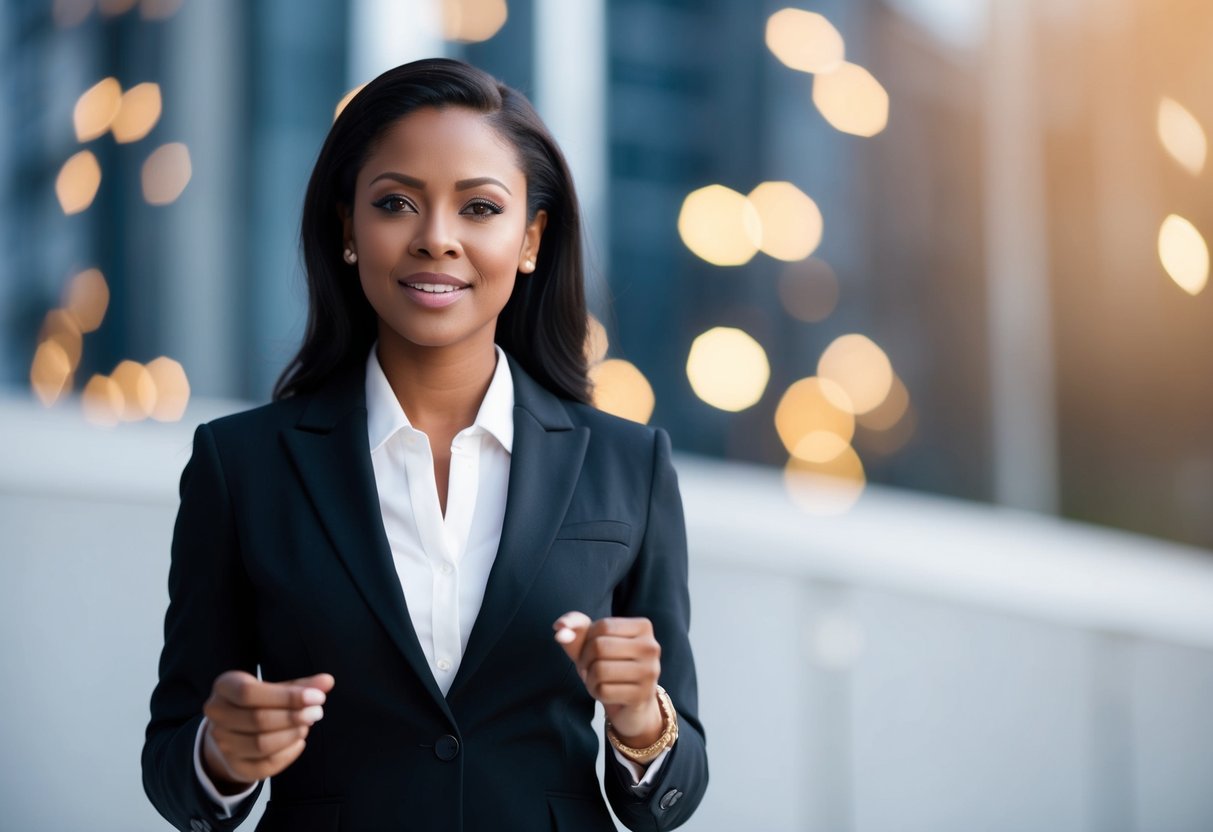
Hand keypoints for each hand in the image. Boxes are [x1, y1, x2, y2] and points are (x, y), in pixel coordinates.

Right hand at [201, 670, 334, 791]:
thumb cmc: (258, 702)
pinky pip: (264, 766)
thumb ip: (301, 685)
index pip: (249, 692)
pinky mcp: (234, 766)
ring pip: (260, 744)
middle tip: (317, 712)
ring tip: (306, 725)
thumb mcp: (275, 688)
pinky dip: (287, 754)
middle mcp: (216, 715)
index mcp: (224, 687)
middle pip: (257, 719)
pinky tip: (299, 742)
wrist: (232, 730)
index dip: (286, 696)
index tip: (317, 697)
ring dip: (291, 735)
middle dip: (293, 717)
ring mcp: (222, 743)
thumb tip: (327, 681)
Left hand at [553, 611, 663, 746]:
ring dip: (590, 679)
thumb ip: (574, 627)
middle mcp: (651, 647)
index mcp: (643, 626)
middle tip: (590, 669)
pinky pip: (604, 691)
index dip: (587, 640)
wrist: (631, 704)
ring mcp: (650, 672)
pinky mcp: (643, 695)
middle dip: (585, 661)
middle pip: (600, 646)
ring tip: (597, 681)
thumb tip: (558, 628)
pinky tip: (604, 693)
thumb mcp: (591, 642)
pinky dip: (596, 693)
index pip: (602, 626)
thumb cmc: (610, 666)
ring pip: (600, 670)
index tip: (591, 651)